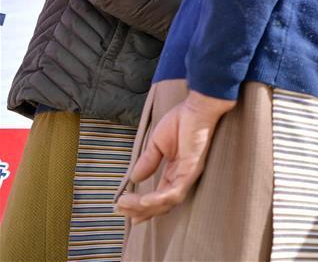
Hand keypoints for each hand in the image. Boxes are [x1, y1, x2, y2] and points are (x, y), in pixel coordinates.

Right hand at [115, 91, 234, 223]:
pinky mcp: (192, 170)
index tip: (121, 207)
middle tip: (120, 210)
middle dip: (139, 210)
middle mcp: (182, 178)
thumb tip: (134, 179)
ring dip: (145, 206)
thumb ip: (148, 162)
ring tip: (127, 204)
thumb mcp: (157, 144)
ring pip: (167, 202)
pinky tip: (144, 200)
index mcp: (174, 172)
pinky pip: (176, 192)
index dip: (140, 205)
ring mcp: (188, 175)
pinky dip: (160, 199)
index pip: (158, 196)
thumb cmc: (182, 121)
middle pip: (161, 205)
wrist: (197, 106)